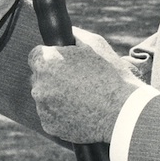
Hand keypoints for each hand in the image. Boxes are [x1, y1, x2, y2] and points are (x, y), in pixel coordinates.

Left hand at [28, 27, 144, 143]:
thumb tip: (66, 34)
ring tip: (81, 96)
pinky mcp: (49, 126)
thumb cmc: (110, 74)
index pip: (36, 55)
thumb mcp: (94, 43)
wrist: (123, 111)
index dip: (50, 56)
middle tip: (76, 79)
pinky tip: (80, 109)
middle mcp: (39, 85)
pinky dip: (61, 112)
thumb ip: (74, 35)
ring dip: (56, 94)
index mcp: (46, 62)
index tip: (63, 62)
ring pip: (45, 96)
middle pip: (39, 76)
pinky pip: (51, 115)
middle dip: (53, 75)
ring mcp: (43, 108)